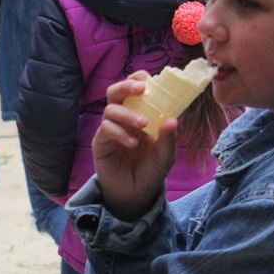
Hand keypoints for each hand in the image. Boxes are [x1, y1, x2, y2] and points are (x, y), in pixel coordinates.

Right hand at [92, 72, 177, 221]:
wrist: (136, 193)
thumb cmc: (151, 169)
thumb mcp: (166, 155)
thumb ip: (168, 138)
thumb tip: (172, 120)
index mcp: (140, 113)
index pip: (136, 88)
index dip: (140, 79)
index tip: (151, 80)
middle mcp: (123, 117)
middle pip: (116, 91)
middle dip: (127, 85)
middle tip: (142, 89)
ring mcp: (110, 128)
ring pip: (110, 108)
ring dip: (127, 113)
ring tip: (143, 125)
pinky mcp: (100, 142)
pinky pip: (106, 129)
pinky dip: (119, 133)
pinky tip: (132, 143)